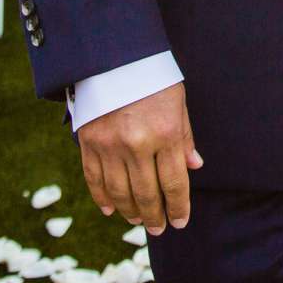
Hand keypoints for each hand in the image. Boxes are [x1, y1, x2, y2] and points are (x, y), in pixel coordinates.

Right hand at [77, 82, 201, 236]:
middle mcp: (137, 144)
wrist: (113, 55)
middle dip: (155, 216)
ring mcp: (110, 145)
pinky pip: (94, 179)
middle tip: (159, 228)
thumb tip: (193, 167)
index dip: (178, 206)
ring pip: (120, 192)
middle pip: (147, 193)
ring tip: (139, 220)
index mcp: (165, 133)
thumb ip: (184, 136)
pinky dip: (102, 198)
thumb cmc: (152, 77)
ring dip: (130, 211)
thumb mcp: (177, 102)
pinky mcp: (88, 142)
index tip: (180, 221)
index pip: (174, 182)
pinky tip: (111, 209)